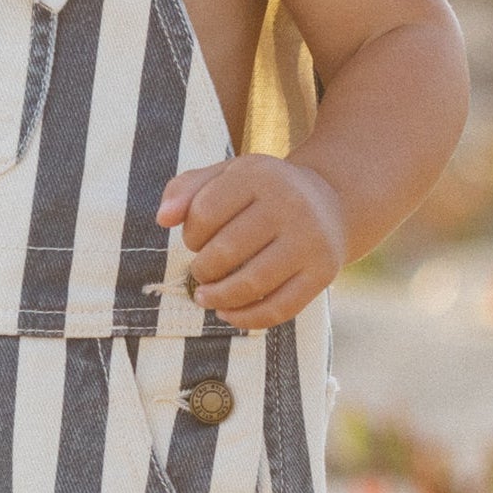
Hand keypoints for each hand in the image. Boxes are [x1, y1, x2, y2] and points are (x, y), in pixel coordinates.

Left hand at [156, 153, 345, 330]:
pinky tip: (228, 313)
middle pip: (226, 251)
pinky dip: (246, 318)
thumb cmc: (263, 192)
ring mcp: (310, 240)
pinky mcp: (323, 272)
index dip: (190, 234)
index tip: (195, 240)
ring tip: (205, 296)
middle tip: (201, 272)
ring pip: (251, 284)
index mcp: (260, 174)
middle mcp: (290, 204)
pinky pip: (279, 308)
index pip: (205, 212)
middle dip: (202, 269)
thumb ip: (186, 189)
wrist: (330, 201)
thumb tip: (162, 219)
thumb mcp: (226, 176)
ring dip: (218, 297)